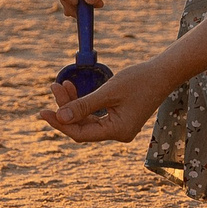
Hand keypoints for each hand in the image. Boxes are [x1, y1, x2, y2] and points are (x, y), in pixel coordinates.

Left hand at [37, 64, 165, 143]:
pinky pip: (95, 114)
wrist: (163, 73)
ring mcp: (118, 126)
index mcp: (118, 131)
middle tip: (53, 87)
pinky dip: (83, 102)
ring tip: (61, 85)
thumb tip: (59, 117)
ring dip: (73, 103)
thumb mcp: (108, 92)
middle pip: (82, 126)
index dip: (60, 123)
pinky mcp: (119, 117)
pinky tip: (72, 88)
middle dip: (65, 108)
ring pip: (87, 119)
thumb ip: (83, 106)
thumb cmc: (139, 80)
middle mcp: (118, 133)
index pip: (80, 134)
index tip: (42, 112)